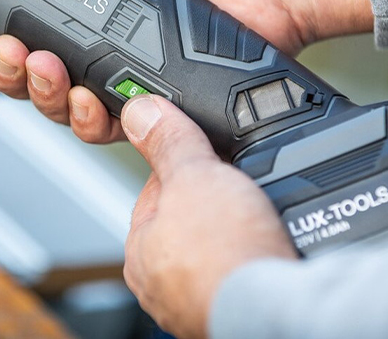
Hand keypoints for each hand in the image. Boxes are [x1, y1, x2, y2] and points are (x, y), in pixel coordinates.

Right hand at [0, 0, 371, 142]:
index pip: (8, 20)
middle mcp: (86, 34)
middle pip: (23, 72)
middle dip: (4, 69)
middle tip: (8, 49)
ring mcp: (113, 67)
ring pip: (55, 102)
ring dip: (38, 92)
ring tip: (45, 67)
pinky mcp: (142, 96)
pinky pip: (102, 124)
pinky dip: (86, 118)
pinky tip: (88, 97)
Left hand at [120, 95, 296, 337]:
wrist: (281, 311)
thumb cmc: (226, 256)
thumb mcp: (195, 175)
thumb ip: (169, 142)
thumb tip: (141, 111)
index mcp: (141, 249)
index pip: (156, 191)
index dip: (183, 164)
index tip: (204, 153)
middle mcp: (163, 282)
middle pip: (187, 218)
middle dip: (211, 198)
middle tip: (237, 187)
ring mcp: (197, 299)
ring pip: (214, 245)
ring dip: (233, 226)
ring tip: (256, 216)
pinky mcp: (232, 310)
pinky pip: (238, 268)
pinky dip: (250, 253)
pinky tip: (265, 245)